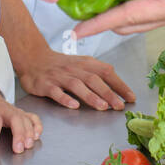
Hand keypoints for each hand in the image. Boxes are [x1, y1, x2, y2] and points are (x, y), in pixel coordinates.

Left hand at [0, 70, 42, 153]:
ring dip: (29, 131)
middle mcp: (3, 109)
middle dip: (19, 133)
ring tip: (29, 145)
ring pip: (25, 118)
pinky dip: (36, 125)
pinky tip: (37, 135)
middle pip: (15, 118)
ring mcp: (12, 110)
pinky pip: (31, 116)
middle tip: (20, 148)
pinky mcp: (18, 112)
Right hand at [15, 47, 135, 110]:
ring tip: (103, 106)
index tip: (131, 97)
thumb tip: (119, 90)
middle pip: (94, 79)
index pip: (106, 72)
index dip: (119, 84)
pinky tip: (74, 106)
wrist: (33, 58)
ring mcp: (59, 76)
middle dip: (108, 93)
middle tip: (119, 106)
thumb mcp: (81, 65)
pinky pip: (56, 92)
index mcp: (85, 63)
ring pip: (77, 85)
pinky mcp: (46, 85)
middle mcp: (74, 69)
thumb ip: (98, 75)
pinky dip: (66, 99)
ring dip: (91, 96)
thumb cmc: (61, 65)